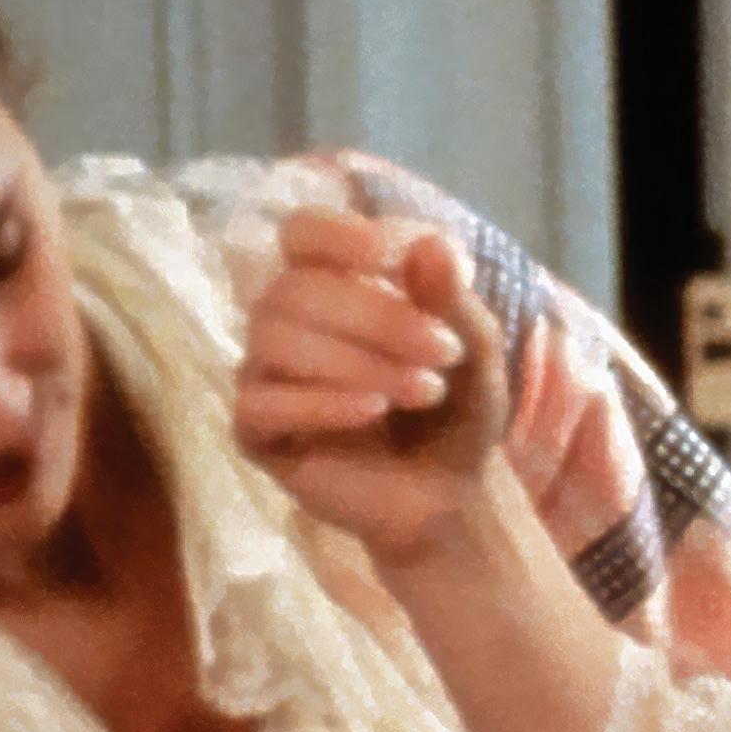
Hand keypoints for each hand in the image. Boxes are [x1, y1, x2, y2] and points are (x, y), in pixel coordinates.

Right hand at [233, 207, 510, 566]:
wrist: (446, 498)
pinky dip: (321, 403)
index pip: (303, 233)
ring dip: (360, 361)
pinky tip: (373, 411)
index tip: (394, 257)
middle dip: (378, 317)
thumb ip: (452, 299)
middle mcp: (286, 320)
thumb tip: (431, 243)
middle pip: (295, 288)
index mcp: (333, 282)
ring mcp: (264, 375)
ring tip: (426, 390)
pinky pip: (261, 403)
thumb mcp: (474, 351)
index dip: (339, 235)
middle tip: (444, 351)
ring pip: (276, 340)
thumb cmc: (454, 411)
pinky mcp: (256, 432)